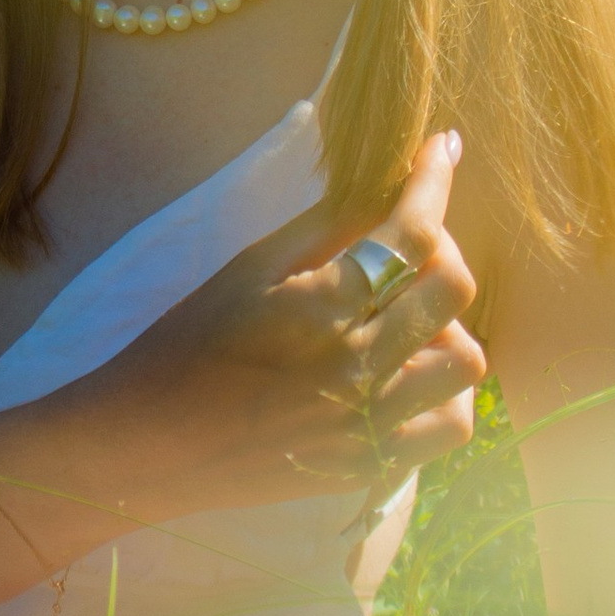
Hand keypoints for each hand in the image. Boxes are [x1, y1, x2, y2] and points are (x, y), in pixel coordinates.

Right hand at [110, 127, 484, 514]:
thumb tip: (386, 183)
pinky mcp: (369, 466)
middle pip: (451, 289)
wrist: (149, 444)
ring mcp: (367, 424)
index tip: (442, 149)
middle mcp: (353, 366)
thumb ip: (324, 225)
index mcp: (317, 306)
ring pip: (465, 359)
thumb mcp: (248, 268)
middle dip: (441, 248)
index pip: (411, 232)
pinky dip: (444, 392)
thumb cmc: (188, 343)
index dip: (435, 180)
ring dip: (446, 324)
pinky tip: (409, 373)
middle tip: (408, 244)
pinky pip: (451, 425)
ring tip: (405, 319)